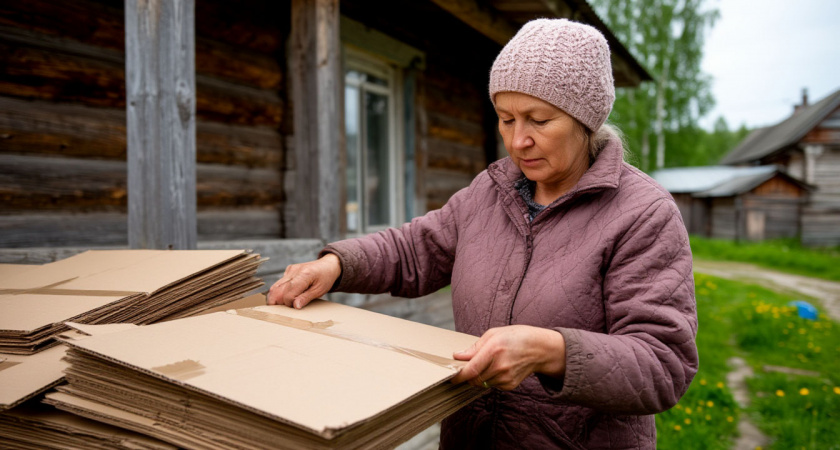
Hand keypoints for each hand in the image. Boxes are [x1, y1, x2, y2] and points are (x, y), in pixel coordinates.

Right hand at [267, 254, 341, 308]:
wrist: (328, 265)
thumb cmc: (325, 278)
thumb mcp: (319, 290)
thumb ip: (306, 298)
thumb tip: (295, 306)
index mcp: (304, 275)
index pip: (288, 294)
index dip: (289, 304)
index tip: (295, 307)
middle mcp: (294, 271)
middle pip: (277, 290)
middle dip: (278, 302)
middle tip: (287, 308)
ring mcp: (290, 270)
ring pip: (275, 287)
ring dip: (277, 297)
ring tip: (286, 303)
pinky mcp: (288, 270)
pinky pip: (279, 283)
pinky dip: (281, 291)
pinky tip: (290, 293)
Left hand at [451, 325, 565, 390]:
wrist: (539, 348)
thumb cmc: (515, 337)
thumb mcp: (494, 334)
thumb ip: (474, 347)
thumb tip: (458, 356)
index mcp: (494, 350)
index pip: (471, 370)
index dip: (459, 376)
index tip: (451, 377)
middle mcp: (500, 366)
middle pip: (474, 379)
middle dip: (468, 376)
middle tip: (468, 367)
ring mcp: (506, 378)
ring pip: (482, 383)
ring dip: (479, 376)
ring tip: (489, 363)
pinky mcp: (510, 385)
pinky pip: (492, 385)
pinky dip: (490, 379)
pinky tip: (499, 368)